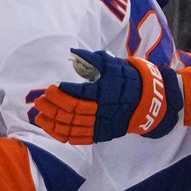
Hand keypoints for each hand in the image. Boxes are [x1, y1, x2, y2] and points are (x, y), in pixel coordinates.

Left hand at [34, 49, 181, 143]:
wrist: (149, 102)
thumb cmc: (129, 81)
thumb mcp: (114, 65)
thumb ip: (93, 59)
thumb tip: (74, 51)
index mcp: (104, 92)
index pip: (76, 93)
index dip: (60, 91)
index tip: (52, 87)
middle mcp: (102, 110)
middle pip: (71, 110)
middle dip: (52, 106)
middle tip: (40, 101)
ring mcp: (103, 124)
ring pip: (72, 126)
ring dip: (53, 122)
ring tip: (40, 116)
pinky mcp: (103, 134)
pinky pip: (80, 138)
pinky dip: (64, 135)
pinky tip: (52, 130)